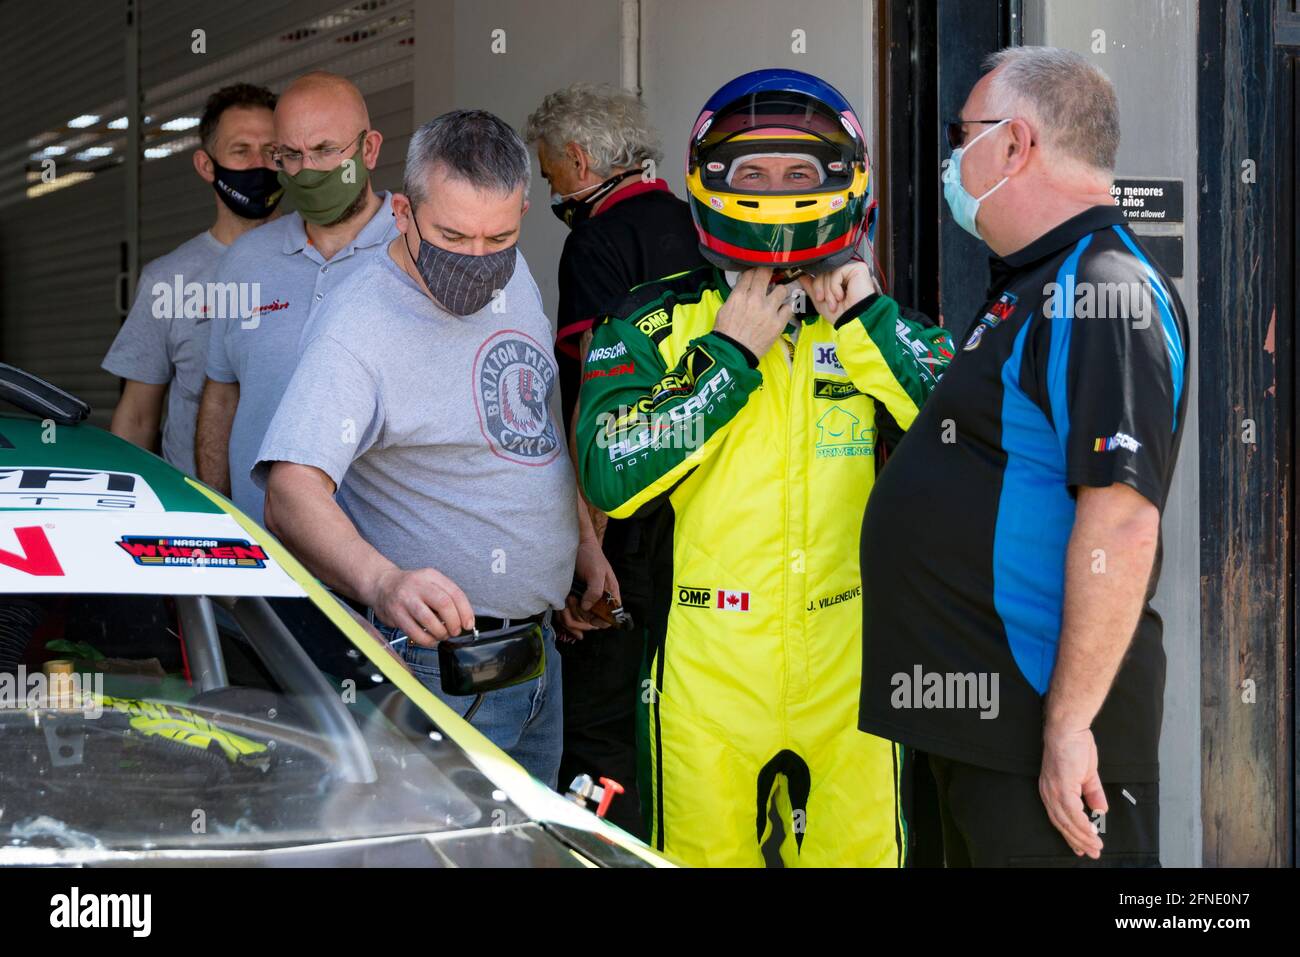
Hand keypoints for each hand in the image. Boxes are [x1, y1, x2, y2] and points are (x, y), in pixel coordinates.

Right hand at [370, 566, 474, 645]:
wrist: (381, 584)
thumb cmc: (410, 587)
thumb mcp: (430, 582)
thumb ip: (446, 596)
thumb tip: (464, 618)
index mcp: (431, 576)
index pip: (455, 593)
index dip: (465, 611)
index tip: (468, 624)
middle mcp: (418, 585)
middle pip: (444, 604)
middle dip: (454, 623)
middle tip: (455, 631)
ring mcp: (406, 599)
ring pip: (429, 620)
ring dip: (441, 632)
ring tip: (442, 635)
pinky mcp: (396, 614)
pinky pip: (415, 632)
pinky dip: (427, 640)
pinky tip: (430, 639)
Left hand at [559, 540, 621, 632]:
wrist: (576, 544)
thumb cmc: (591, 555)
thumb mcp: (596, 572)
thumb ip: (595, 591)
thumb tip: (587, 608)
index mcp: (610, 594)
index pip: (611, 616)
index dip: (602, 621)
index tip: (590, 617)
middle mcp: (598, 599)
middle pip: (593, 621)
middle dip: (582, 617)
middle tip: (574, 601)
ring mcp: (585, 599)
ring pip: (579, 619)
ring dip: (572, 613)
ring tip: (569, 597)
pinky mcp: (574, 598)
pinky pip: (570, 613)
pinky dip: (565, 612)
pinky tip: (564, 601)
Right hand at [713, 267, 794, 357]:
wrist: (733, 353)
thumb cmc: (726, 333)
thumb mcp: (724, 309)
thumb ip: (736, 296)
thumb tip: (744, 286)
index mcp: (739, 296)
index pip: (750, 273)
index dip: (754, 270)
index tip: (757, 270)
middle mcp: (755, 300)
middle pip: (765, 274)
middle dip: (768, 271)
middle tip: (771, 273)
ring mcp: (768, 311)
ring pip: (782, 289)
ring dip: (780, 291)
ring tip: (778, 296)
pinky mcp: (778, 323)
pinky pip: (789, 308)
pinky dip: (786, 308)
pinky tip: (782, 310)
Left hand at [797, 261, 876, 323]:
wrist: (854, 321)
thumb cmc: (842, 315)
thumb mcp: (820, 301)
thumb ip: (811, 287)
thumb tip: (801, 276)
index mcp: (838, 281)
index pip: (822, 274)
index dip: (816, 284)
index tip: (817, 296)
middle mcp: (846, 274)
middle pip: (823, 271)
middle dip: (820, 288)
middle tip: (824, 300)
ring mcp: (852, 270)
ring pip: (829, 271)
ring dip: (828, 290)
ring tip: (834, 303)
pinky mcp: (858, 269)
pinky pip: (838, 271)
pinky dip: (835, 286)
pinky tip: (841, 296)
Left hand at [1039, 724, 1106, 858]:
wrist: (1068, 729)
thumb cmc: (1074, 747)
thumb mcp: (1086, 775)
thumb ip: (1093, 794)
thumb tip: (1100, 810)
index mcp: (1052, 791)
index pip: (1061, 819)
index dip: (1072, 835)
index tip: (1082, 848)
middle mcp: (1049, 793)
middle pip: (1062, 824)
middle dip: (1079, 841)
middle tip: (1093, 852)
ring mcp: (1054, 790)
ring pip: (1067, 821)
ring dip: (1083, 836)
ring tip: (1096, 846)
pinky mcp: (1061, 786)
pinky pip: (1072, 811)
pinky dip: (1082, 824)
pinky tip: (1091, 832)